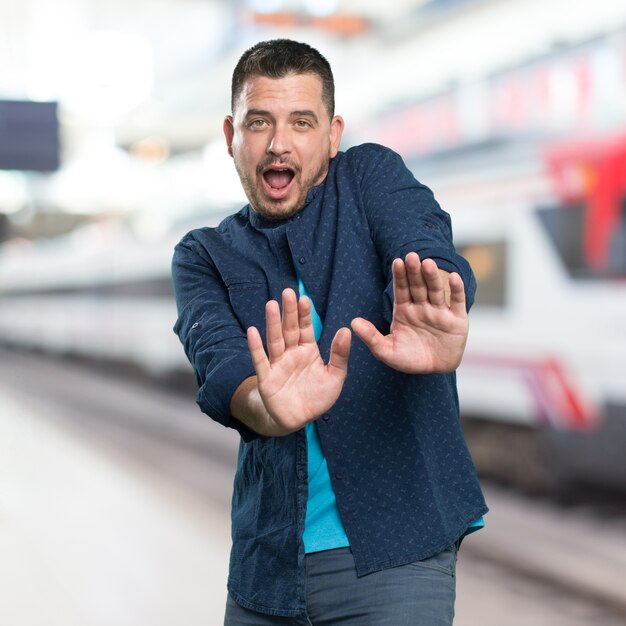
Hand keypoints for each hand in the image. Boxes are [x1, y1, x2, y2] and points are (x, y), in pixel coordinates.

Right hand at [245, 288, 350, 435]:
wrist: (300, 420)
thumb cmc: (318, 397)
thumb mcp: (335, 376)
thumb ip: (340, 355)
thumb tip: (346, 330)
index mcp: (307, 351)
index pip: (305, 328)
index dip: (304, 314)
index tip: (304, 298)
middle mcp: (291, 354)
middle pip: (289, 329)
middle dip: (289, 312)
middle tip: (288, 292)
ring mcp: (278, 365)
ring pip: (275, 340)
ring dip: (272, 323)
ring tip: (271, 305)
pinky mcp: (267, 378)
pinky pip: (260, 361)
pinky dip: (256, 347)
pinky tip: (252, 332)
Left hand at [351, 252, 467, 373]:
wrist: (435, 370)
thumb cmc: (409, 359)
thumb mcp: (386, 351)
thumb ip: (371, 336)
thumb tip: (353, 322)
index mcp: (404, 310)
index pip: (401, 289)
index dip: (400, 276)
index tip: (397, 262)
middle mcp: (422, 306)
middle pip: (418, 286)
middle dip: (414, 272)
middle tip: (411, 256)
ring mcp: (440, 311)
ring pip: (436, 290)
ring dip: (432, 277)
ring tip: (427, 263)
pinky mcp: (458, 320)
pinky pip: (458, 302)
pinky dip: (457, 290)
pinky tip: (454, 278)